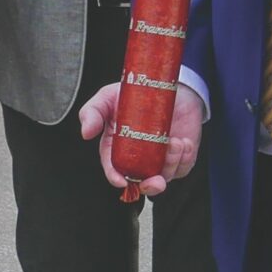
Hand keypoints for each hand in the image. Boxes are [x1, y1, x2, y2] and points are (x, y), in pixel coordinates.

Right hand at [78, 82, 205, 196]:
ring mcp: (159, 160)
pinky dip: (185, 157)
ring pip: (165, 175)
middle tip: (156, 180)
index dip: (116, 178)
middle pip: (142, 183)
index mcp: (117, 149)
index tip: (122, 180)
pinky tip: (184, 142)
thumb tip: (86, 133)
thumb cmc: (135, 93)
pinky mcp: (179, 157)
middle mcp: (138, 159)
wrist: (167, 84)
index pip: (115, 170)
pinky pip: (183, 167)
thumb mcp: (108, 97)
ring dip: (171, 162)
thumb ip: (92, 112)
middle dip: (150, 186)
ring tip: (174, 141)